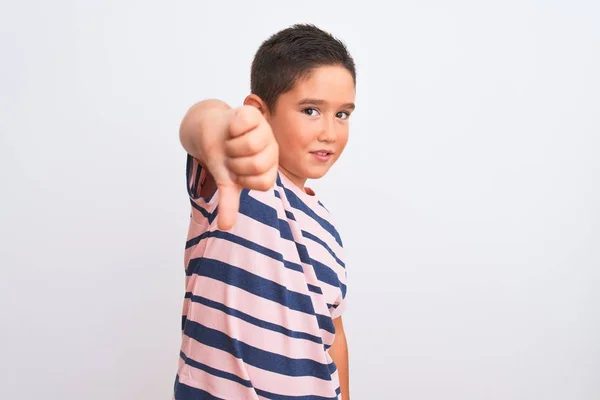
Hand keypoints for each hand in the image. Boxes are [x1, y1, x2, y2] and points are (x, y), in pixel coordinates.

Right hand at [205, 105, 278, 229]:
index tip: (236, 172)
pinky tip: (232, 128)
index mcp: (269, 168)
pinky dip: (231, 128)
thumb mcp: (227, 181)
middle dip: (235, 163)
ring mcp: (265, 130)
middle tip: (232, 156)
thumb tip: (225, 228)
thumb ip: (229, 202)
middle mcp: (272, 150)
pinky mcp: (254, 113)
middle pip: (257, 164)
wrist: (211, 131)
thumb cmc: (224, 157)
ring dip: (231, 145)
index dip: (243, 179)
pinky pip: (243, 125)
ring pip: (251, 144)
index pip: (263, 183)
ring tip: (231, 142)